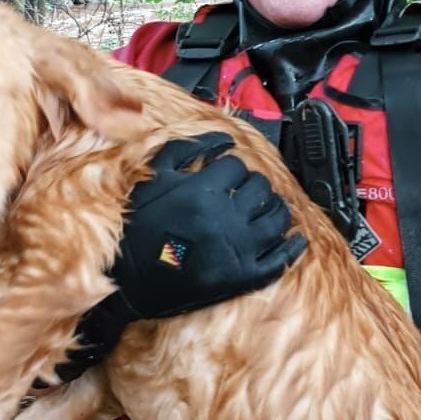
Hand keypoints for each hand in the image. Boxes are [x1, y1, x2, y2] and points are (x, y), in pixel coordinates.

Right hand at [51, 132, 306, 381]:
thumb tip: (222, 140)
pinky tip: (295, 238)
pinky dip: (292, 247)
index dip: (232, 168)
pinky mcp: (243, 278)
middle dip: (254, 185)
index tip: (227, 175)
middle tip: (246, 191)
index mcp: (203, 191)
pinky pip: (280, 260)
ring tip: (268, 208)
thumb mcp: (153, 179)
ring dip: (276, 208)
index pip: (237, 166)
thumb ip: (186, 150)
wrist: (126, 279)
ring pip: (277, 218)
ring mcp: (238, 249)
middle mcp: (226, 218)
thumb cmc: (136, 227)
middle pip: (261, 188)